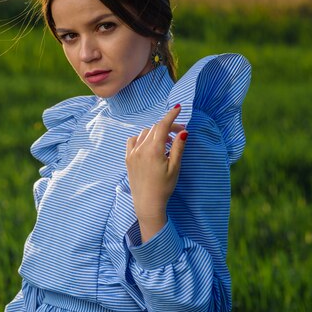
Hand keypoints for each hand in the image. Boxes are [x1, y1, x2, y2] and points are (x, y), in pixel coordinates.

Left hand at [125, 104, 187, 241]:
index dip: (171, 115)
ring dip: (156, 133)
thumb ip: (178, 147)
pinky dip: (142, 138)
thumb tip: (184, 131)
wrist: (148, 203)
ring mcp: (132, 153)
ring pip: (145, 133)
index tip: (179, 107)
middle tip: (180, 133)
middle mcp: (140, 149)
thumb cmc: (164, 187)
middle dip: (168, 127)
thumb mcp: (175, 167)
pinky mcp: (128, 158)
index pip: (162, 126)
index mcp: (153, 150)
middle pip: (155, 128)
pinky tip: (150, 146)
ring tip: (167, 143)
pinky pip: (134, 140)